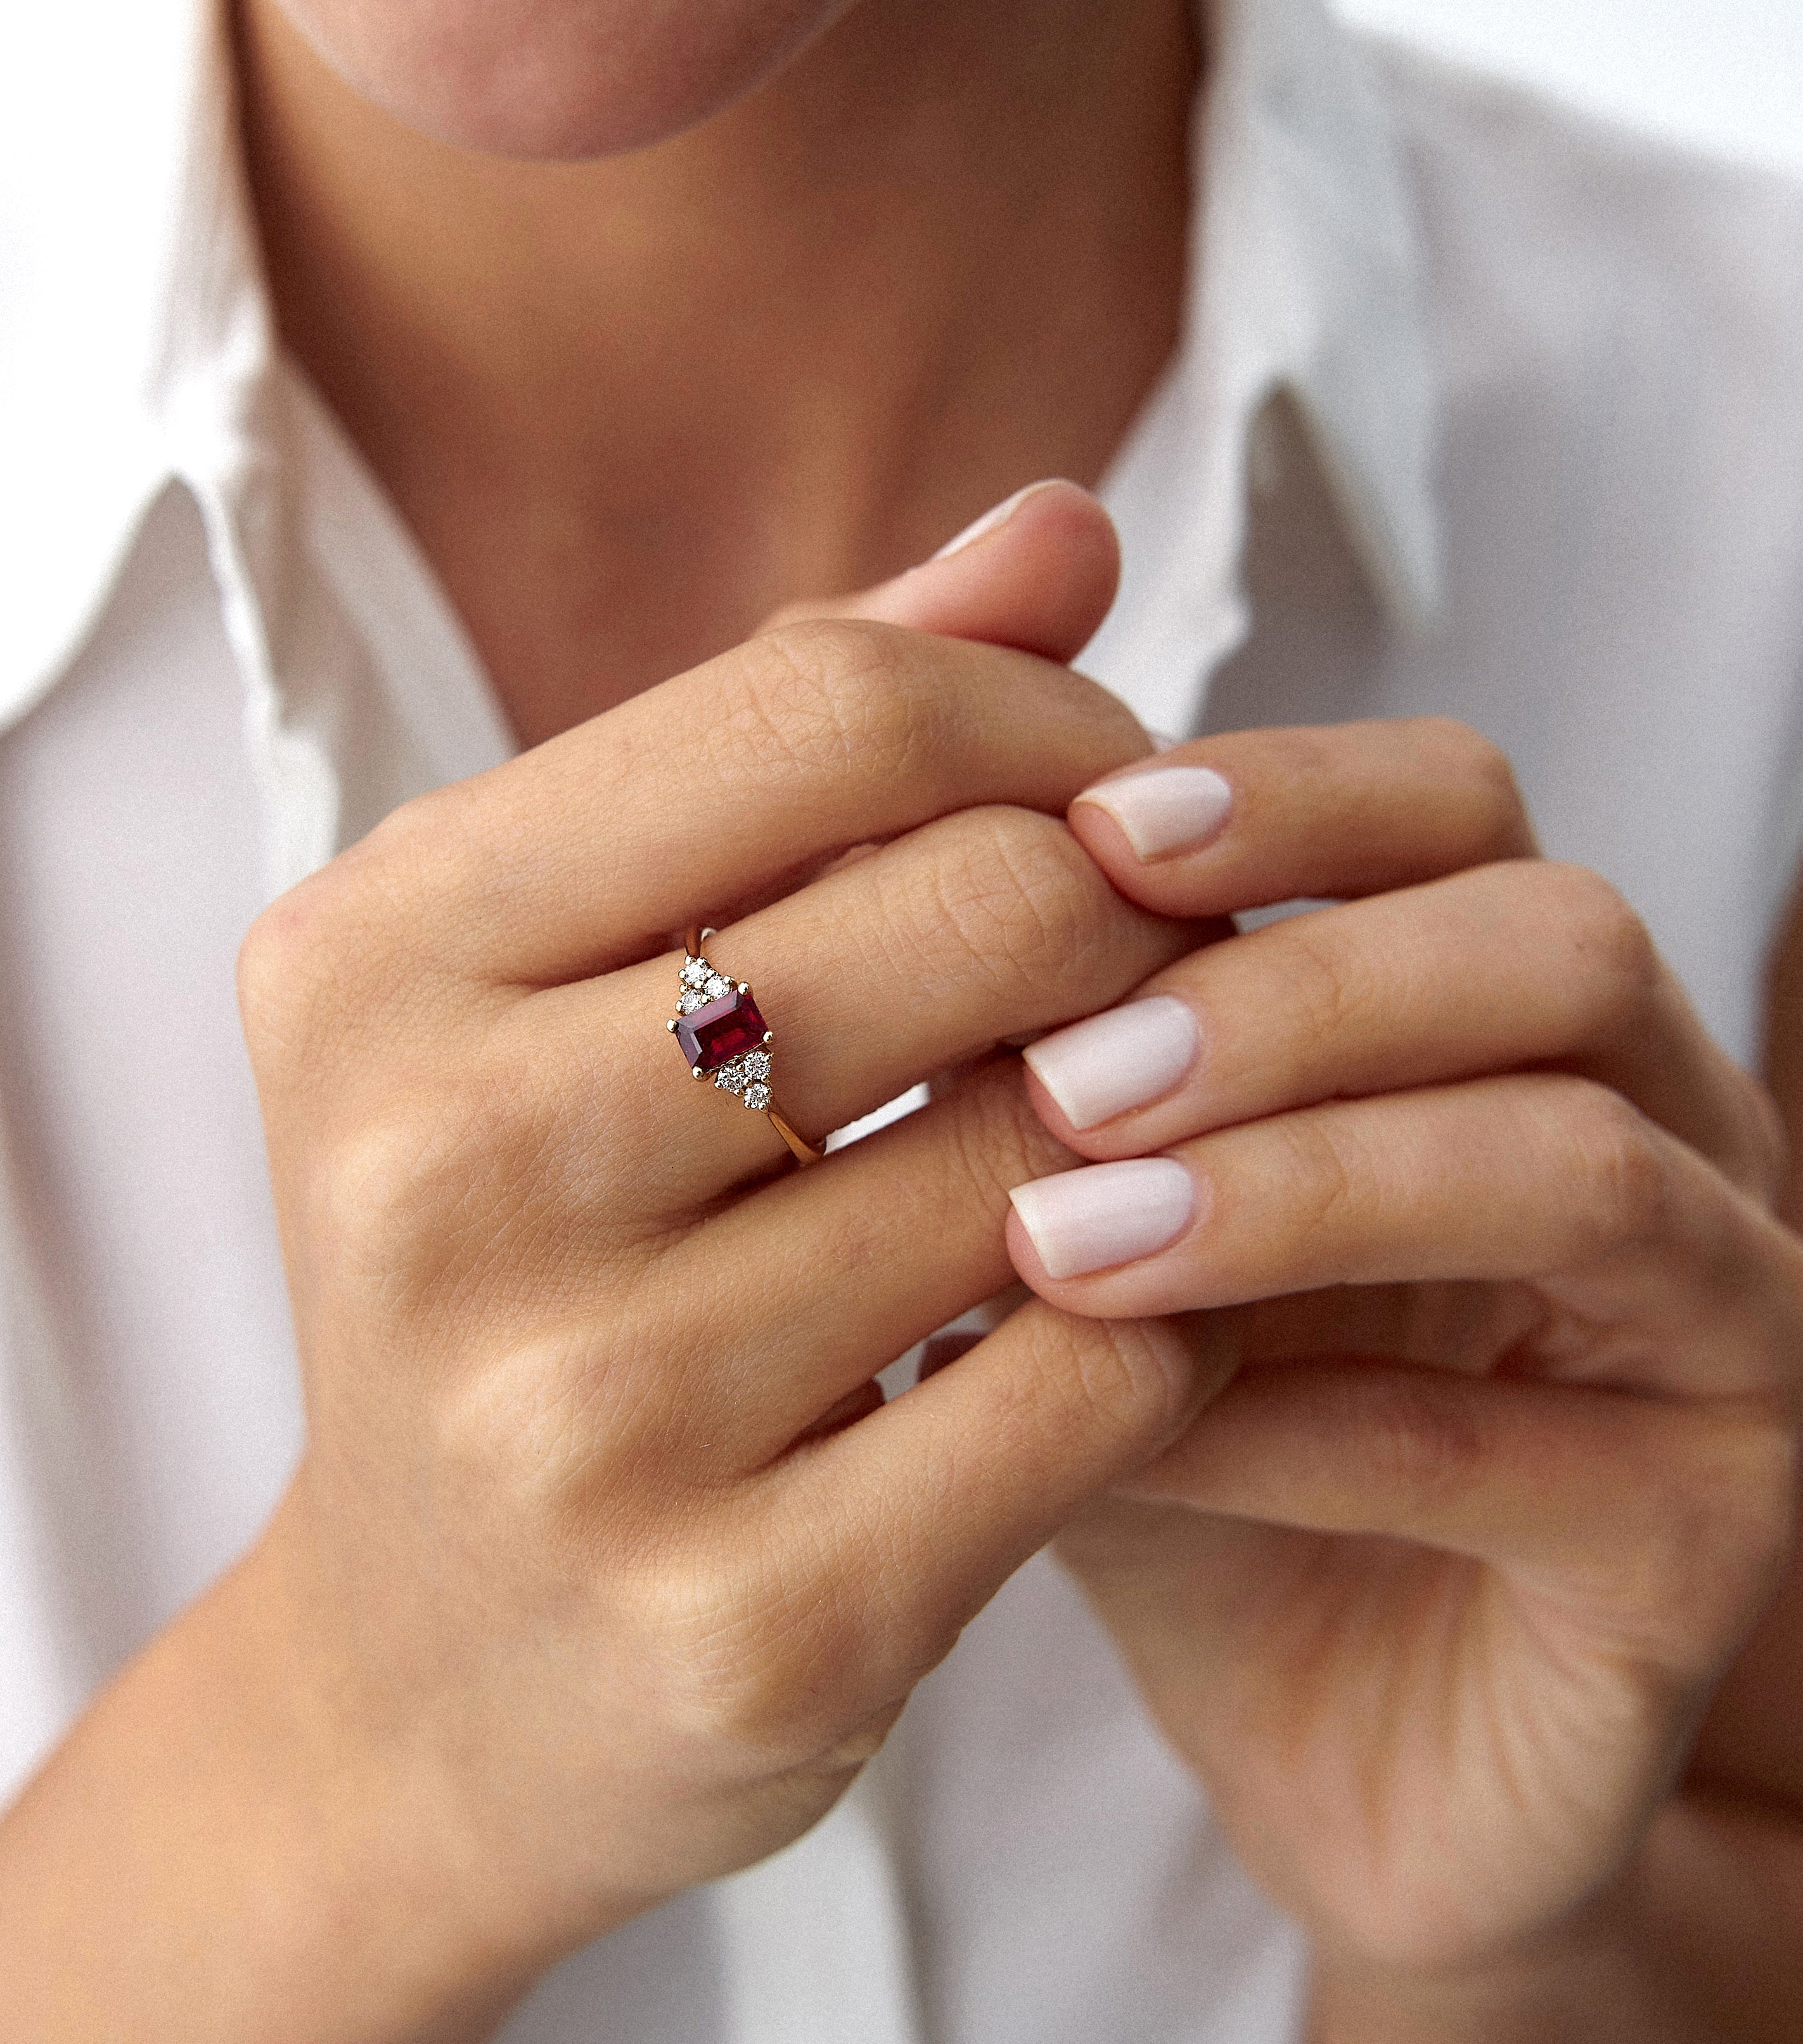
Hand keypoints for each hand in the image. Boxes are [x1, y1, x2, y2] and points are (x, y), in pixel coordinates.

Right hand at [231, 485, 1221, 2032]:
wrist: (433, 1687)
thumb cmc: (525, 1269)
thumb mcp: (571, 972)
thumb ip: (803, 728)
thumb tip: (1065, 525)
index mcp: (372, 962)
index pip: (829, 706)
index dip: (1041, 721)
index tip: (1104, 796)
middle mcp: (445, 1176)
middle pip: (977, 905)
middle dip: (1137, 907)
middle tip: (1168, 954)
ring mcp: (587, 1420)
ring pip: (1058, 1148)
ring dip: (1159, 1113)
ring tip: (1137, 1119)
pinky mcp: (749, 1623)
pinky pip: (1101, 1381)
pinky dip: (1167, 1312)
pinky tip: (1123, 1299)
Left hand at [1004, 722, 1801, 1998]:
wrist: (1293, 1702)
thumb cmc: (1182, 1414)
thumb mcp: (1090, 1209)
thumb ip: (1029, 1064)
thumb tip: (884, 910)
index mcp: (1513, 1007)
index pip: (1455, 808)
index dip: (1289, 796)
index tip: (1088, 831)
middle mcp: (1663, 1125)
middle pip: (1556, 945)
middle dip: (1297, 992)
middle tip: (1067, 1076)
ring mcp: (1719, 1326)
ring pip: (1575, 1168)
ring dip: (1301, 1186)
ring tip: (1067, 1240)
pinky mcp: (1710, 1536)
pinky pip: (1522, 1451)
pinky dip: (1297, 1429)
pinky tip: (1116, 1439)